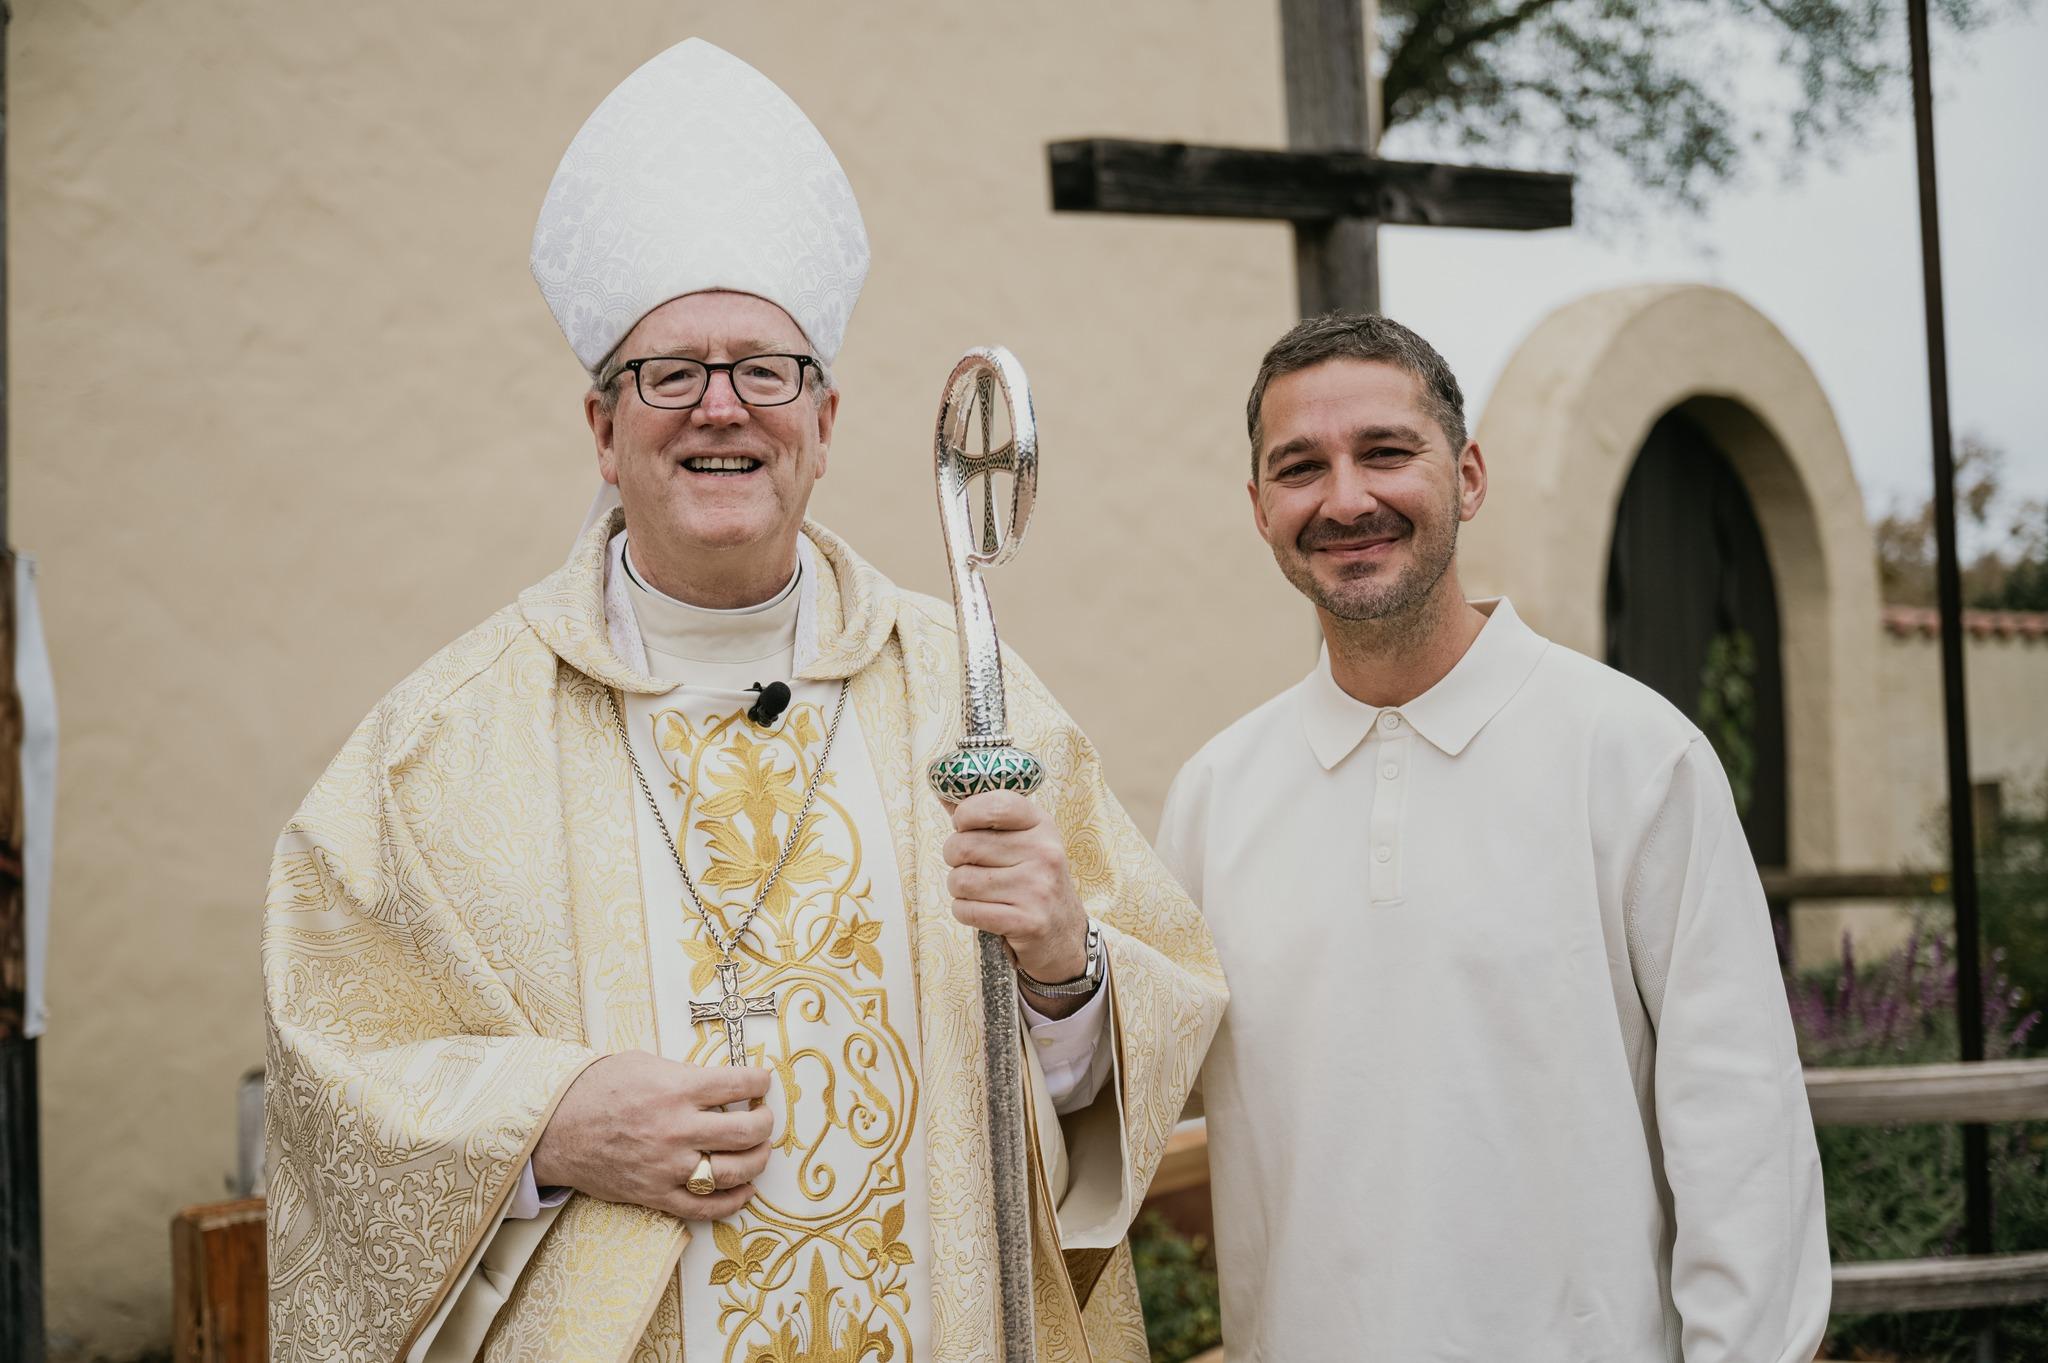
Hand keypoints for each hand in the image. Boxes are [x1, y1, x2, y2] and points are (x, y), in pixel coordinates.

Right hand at [532, 1050, 772, 1220]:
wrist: (556, 1128)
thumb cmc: (599, 1089)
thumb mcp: (645, 1064)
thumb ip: (686, 1075)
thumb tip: (722, 1084)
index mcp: (676, 1090)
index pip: (739, 1084)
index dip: (761, 1082)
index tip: (763, 1082)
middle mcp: (677, 1129)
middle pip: (747, 1131)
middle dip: (765, 1122)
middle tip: (763, 1116)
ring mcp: (667, 1166)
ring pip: (734, 1172)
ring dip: (757, 1161)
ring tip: (758, 1150)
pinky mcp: (656, 1195)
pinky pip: (704, 1207)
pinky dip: (732, 1202)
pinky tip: (744, 1190)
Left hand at [944, 791, 1089, 1015]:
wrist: (1063, 933)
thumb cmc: (1031, 880)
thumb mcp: (1021, 841)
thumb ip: (983, 817)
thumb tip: (944, 790)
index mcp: (1041, 825)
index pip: (995, 804)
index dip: (966, 814)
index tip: (963, 825)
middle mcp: (1044, 853)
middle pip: (964, 845)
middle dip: (954, 859)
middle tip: (969, 865)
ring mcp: (1037, 888)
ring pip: (960, 880)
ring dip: (958, 889)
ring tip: (978, 891)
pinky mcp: (1027, 921)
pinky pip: (966, 910)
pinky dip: (965, 912)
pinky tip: (983, 911)